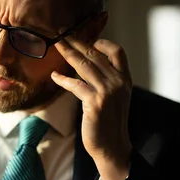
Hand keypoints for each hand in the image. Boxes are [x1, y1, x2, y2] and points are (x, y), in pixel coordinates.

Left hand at [51, 38, 132, 179]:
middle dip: (76, 41)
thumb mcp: (114, 97)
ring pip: (83, 65)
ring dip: (68, 52)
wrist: (112, 146)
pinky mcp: (94, 103)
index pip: (117, 52)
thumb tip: (88, 63)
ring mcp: (107, 92)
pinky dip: (63, 79)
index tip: (86, 38)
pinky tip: (55, 76)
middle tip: (62, 32)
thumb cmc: (109, 121)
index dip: (101, 42)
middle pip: (95, 54)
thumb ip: (107, 79)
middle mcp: (118, 82)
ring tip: (56, 44)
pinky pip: (75, 84)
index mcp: (125, 79)